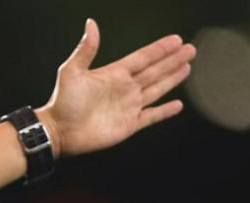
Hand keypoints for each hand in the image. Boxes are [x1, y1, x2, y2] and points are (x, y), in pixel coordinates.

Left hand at [36, 19, 195, 157]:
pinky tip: (177, 105)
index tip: (176, 40)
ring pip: (157, 89)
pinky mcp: (129, 124)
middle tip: (190, 50)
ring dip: (172, 79)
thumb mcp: (72, 71)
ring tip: (187, 68)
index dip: (160, 49)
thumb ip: (85, 49)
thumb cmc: (62, 102)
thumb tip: (91, 24)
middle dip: (173, 60)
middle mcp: (125, 89)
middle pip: (155, 71)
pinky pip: (151, 116)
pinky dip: (165, 111)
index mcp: (114, 74)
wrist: (59, 131)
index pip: (143, 58)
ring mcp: (128, 106)